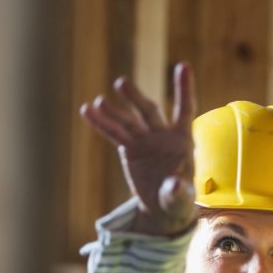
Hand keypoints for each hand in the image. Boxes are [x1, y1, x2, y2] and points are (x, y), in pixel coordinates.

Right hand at [80, 62, 196, 235]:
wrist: (163, 207)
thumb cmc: (179, 200)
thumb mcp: (182, 198)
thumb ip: (179, 190)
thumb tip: (174, 184)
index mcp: (184, 140)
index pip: (185, 109)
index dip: (184, 89)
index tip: (183, 65)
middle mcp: (163, 134)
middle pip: (149, 111)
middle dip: (136, 98)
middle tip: (122, 84)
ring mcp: (145, 139)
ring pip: (127, 121)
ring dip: (113, 111)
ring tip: (99, 102)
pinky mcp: (130, 148)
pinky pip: (114, 133)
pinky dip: (101, 123)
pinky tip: (88, 111)